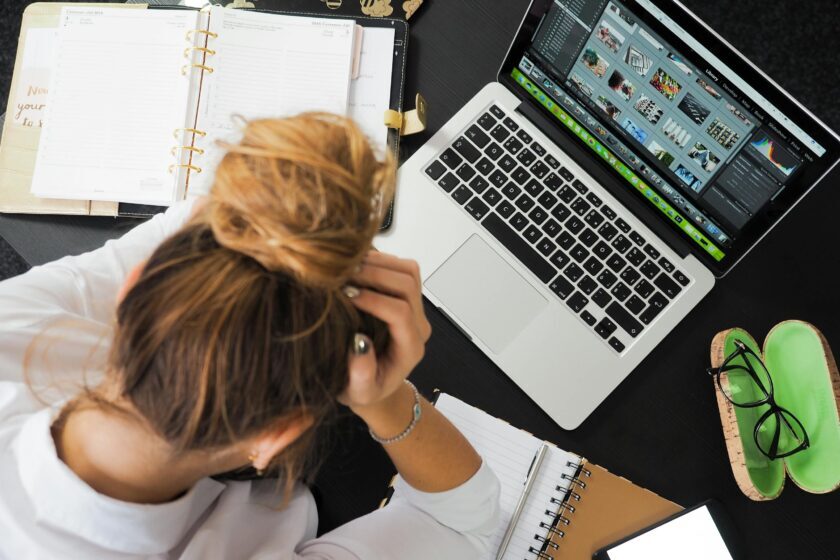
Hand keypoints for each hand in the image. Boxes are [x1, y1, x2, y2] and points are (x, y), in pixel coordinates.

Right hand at [338, 251, 431, 412]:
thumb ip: (361, 374)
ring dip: (378, 263)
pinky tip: (354, 266)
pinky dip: (379, 260)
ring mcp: (415, 307)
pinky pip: (401, 267)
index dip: (374, 300)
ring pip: (408, 270)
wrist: (374, 383)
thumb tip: (359, 343)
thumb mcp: (358, 392)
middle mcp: (418, 325)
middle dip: (375, 274)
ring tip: (347, 267)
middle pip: (408, 284)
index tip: (346, 295)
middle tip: (343, 275)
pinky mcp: (406, 296)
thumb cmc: (364, 389)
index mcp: (410, 348)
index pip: (400, 313)